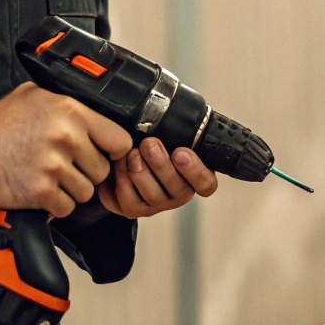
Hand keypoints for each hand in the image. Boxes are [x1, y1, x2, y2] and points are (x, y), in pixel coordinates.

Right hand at [0, 81, 131, 216]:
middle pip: (102, 170)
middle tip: (67, 166)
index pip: (120, 140)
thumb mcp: (38, 94)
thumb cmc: (1, 120)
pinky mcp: (41, 191)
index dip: (114, 151)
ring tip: (52, 177)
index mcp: (73, 112)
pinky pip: (66, 208)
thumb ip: (70, 101)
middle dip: (87, 171)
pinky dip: (56, 204)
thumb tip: (96, 106)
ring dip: (72, 189)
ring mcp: (54, 166)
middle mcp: (67, 138)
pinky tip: (43, 190)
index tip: (105, 154)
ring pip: (86, 192)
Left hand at [96, 137, 218, 218]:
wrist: (118, 154)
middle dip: (162, 165)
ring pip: (154, 197)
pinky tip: (120, 163)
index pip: (206, 184)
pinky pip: (131, 203)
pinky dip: (123, 181)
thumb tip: (173, 114)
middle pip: (179, 190)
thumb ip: (175, 130)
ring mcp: (157, 204)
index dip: (196, 171)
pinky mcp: (135, 210)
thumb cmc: (149, 140)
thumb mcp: (166, 132)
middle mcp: (178, 193)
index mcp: (193, 175)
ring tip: (132, 153)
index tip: (180, 151)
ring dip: (141, 172)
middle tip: (149, 144)